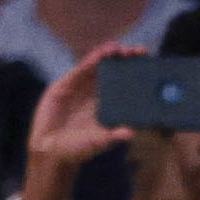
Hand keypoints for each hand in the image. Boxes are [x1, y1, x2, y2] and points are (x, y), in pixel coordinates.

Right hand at [21, 43, 140, 199]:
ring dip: (109, 54)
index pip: (126, 81)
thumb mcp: (99, 142)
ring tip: (120, 48)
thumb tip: (131, 133)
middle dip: (126, 58)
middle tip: (139, 51)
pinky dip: (92, 60)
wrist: (50, 152)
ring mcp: (82, 87)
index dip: (136, 70)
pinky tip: (101, 53)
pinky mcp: (66, 85)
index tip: (149, 62)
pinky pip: (81, 69)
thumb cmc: (78, 149)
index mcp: (109, 103)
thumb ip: (113, 136)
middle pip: (115, 69)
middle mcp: (97, 92)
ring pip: (98, 65)